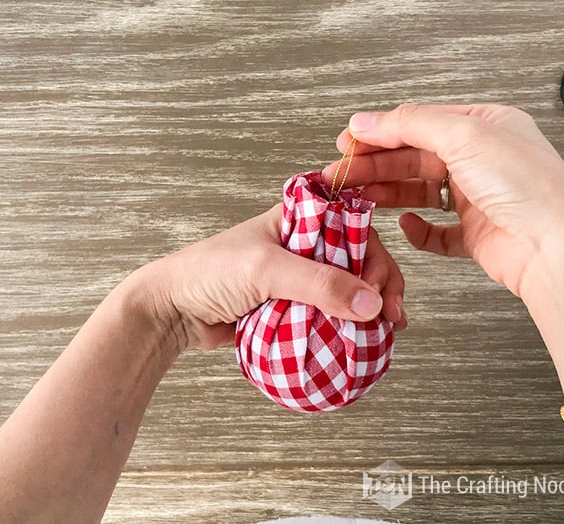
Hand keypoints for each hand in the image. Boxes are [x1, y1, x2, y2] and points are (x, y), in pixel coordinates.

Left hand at [134, 204, 405, 350]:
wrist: (171, 311)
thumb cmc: (210, 274)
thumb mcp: (266, 270)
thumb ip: (318, 283)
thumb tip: (371, 303)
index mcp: (298, 221)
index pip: (354, 228)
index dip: (376, 255)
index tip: (383, 289)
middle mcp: (303, 246)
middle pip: (357, 261)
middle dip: (380, 286)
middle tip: (392, 317)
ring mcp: (296, 279)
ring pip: (344, 290)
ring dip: (367, 310)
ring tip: (385, 334)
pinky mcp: (288, 307)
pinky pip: (325, 315)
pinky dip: (345, 327)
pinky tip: (361, 342)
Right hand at [323, 104, 563, 297]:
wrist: (554, 248)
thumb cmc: (526, 187)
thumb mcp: (463, 136)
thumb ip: (409, 124)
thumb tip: (365, 121)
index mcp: (484, 127)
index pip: (421, 123)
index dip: (381, 132)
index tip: (348, 142)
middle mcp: (481, 160)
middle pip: (415, 157)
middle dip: (377, 164)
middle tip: (342, 173)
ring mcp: (478, 199)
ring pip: (421, 192)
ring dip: (389, 192)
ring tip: (358, 196)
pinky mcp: (476, 234)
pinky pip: (437, 232)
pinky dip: (417, 229)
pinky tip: (404, 224)